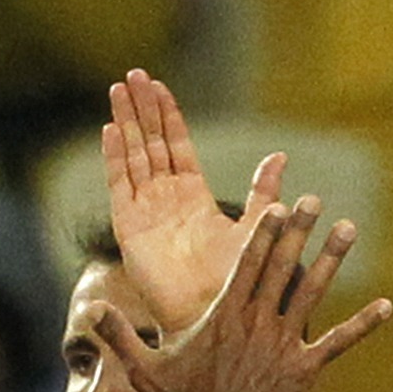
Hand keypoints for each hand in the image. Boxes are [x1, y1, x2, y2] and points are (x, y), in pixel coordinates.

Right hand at [99, 68, 250, 337]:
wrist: (215, 317)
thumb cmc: (237, 282)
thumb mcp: (256, 227)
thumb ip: (263, 192)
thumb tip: (280, 156)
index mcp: (193, 197)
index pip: (176, 145)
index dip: (167, 115)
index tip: (158, 85)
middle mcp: (165, 201)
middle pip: (150, 143)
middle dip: (142, 109)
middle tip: (133, 74)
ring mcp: (145, 212)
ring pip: (134, 157)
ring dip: (126, 123)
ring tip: (118, 89)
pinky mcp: (130, 229)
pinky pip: (120, 186)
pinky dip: (116, 158)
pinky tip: (112, 129)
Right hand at [119, 193, 383, 391]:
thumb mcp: (144, 365)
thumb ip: (118, 334)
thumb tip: (87, 309)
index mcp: (225, 314)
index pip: (246, 263)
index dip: (263, 231)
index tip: (276, 203)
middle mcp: (257, 322)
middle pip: (280, 267)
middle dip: (297, 230)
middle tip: (313, 198)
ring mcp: (283, 344)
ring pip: (311, 294)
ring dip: (330, 259)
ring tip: (348, 228)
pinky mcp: (304, 369)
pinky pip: (337, 343)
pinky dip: (362, 324)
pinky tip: (387, 306)